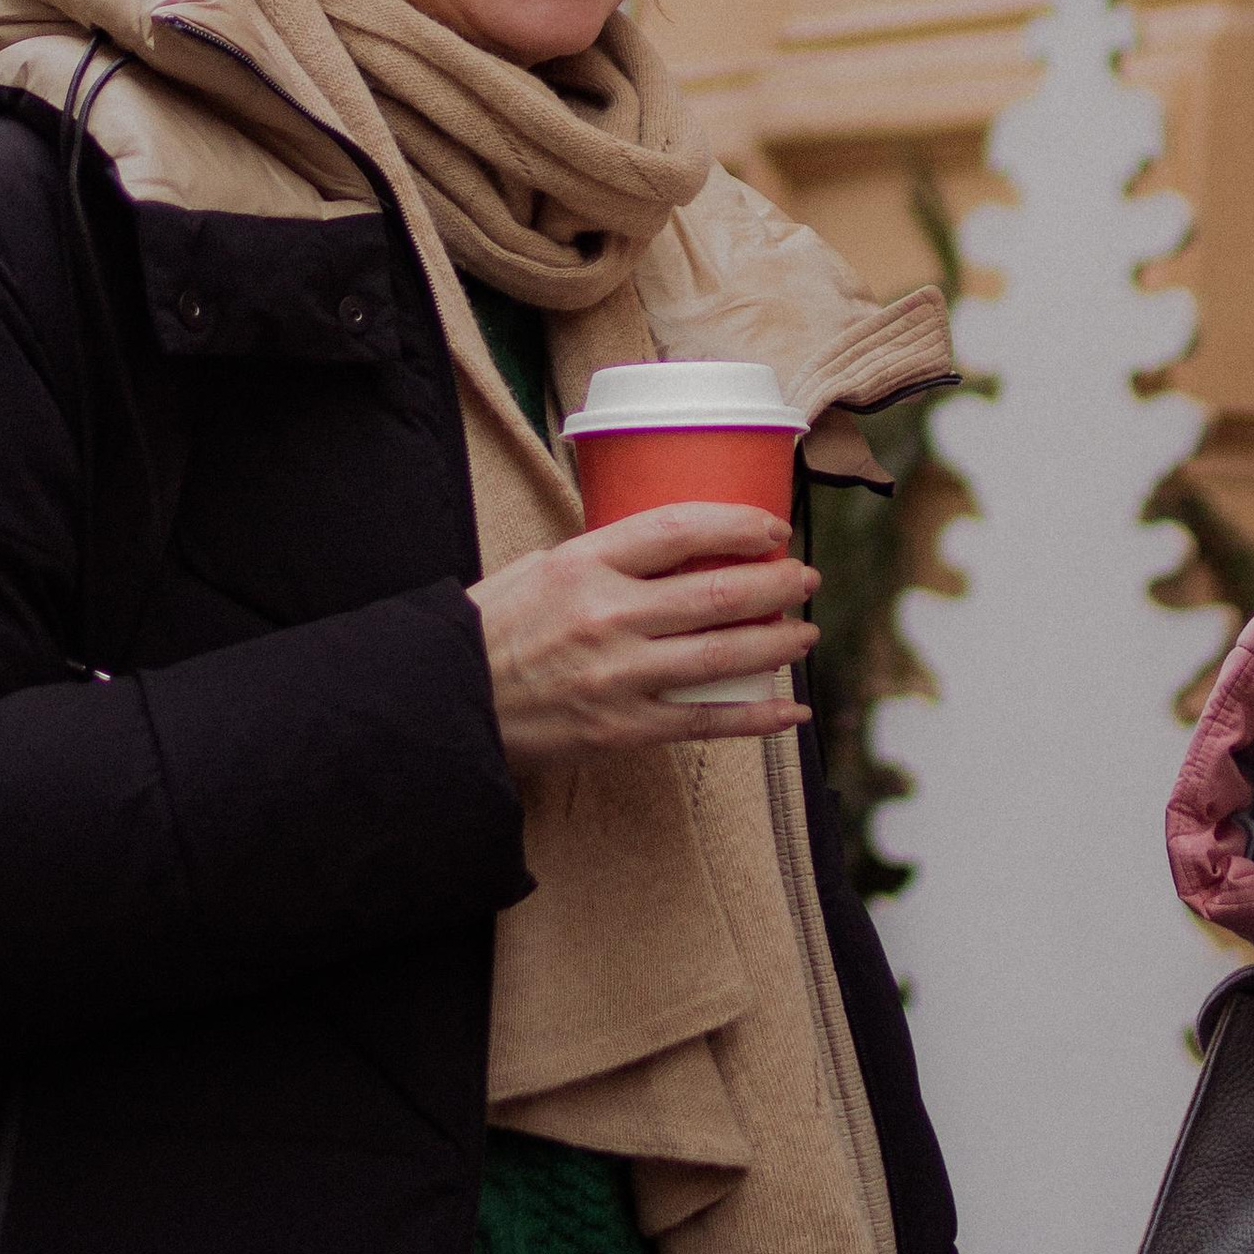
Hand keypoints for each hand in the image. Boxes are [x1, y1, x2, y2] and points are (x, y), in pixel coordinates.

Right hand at [471, 505, 818, 774]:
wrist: (448, 703)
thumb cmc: (491, 629)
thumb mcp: (539, 568)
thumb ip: (601, 556)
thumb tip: (667, 543)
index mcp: (583, 564)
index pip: (679, 528)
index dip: (737, 524)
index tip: (771, 528)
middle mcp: (607, 616)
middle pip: (716, 592)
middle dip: (776, 584)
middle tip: (805, 578)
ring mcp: (618, 676)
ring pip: (723, 655)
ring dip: (778, 643)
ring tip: (805, 633)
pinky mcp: (622, 729)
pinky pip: (705, 722)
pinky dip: (756, 717)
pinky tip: (791, 710)